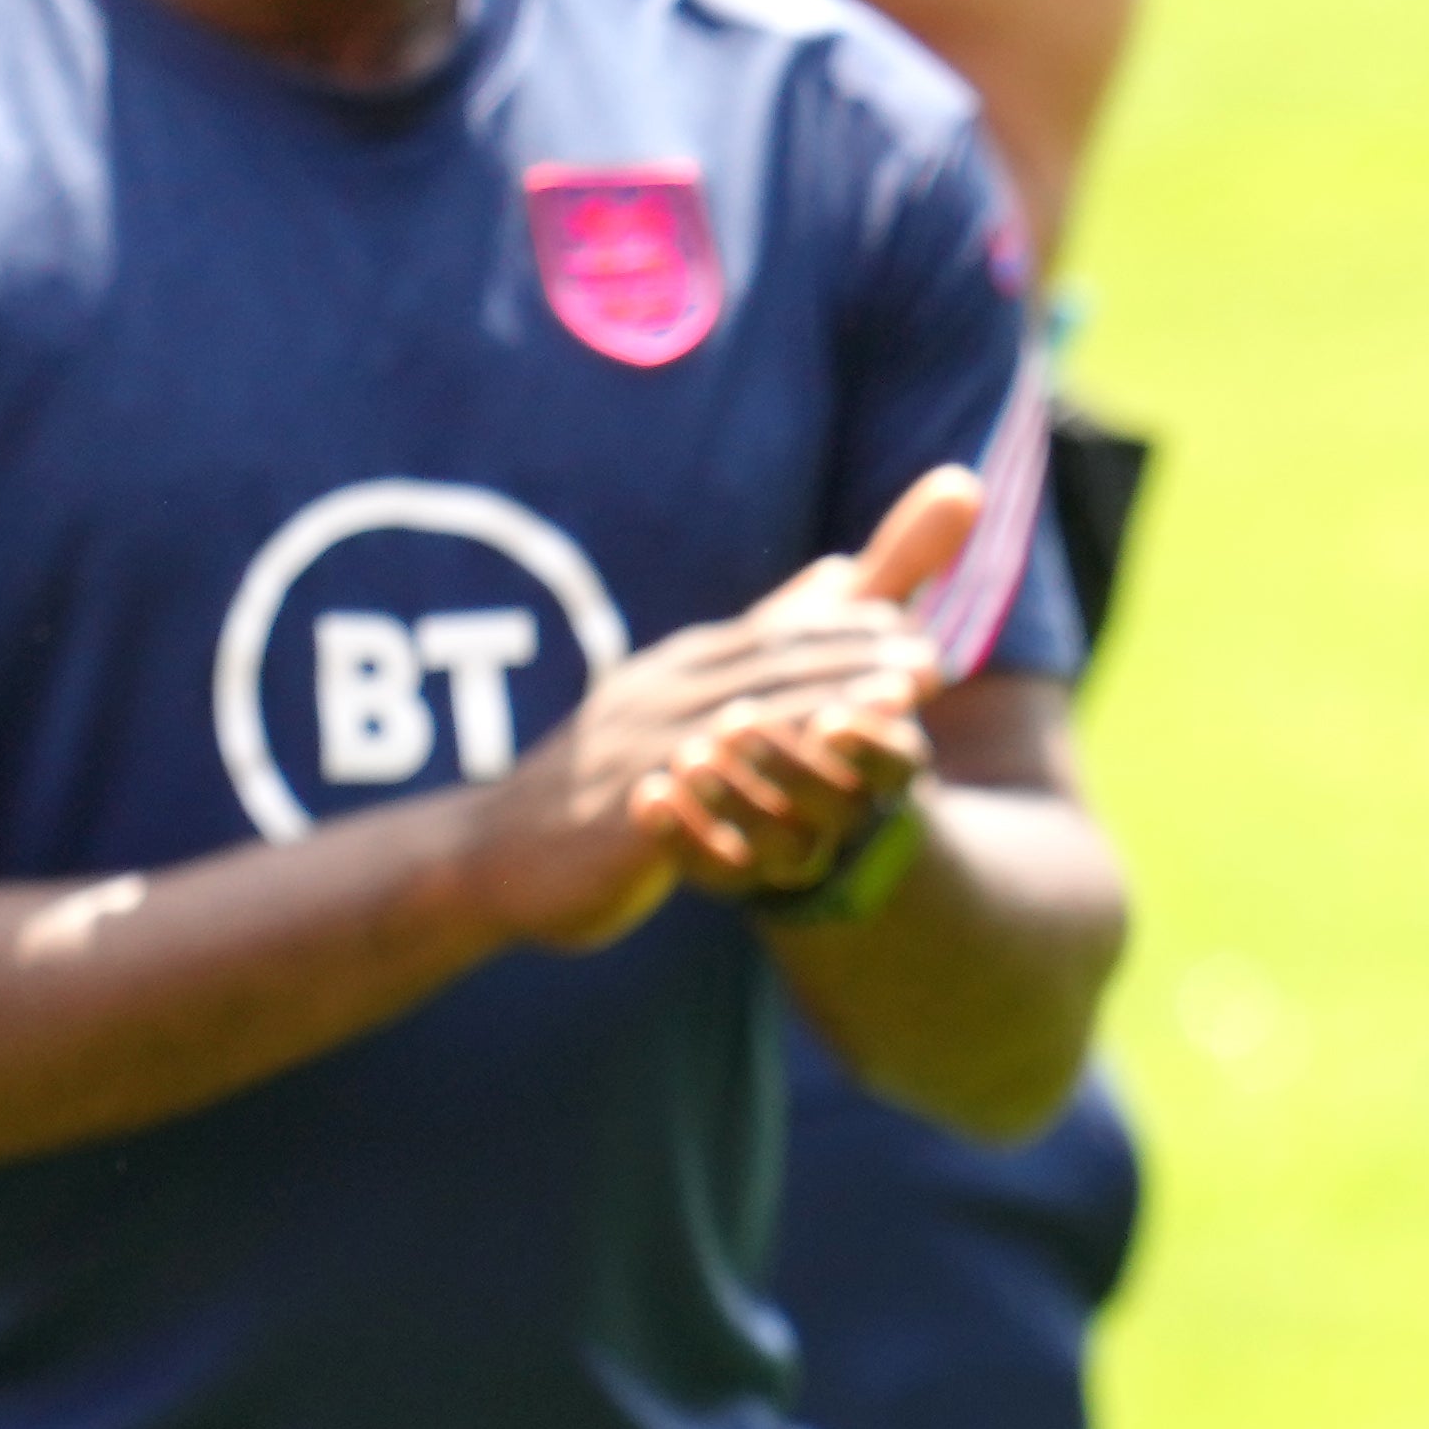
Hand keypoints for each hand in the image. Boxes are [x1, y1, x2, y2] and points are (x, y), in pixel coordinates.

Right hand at [454, 468, 967, 948]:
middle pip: (767, 668)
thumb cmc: (612, 776)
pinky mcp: (623, 812)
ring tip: (891, 708)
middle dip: (852, 662)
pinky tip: (796, 791)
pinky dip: (744, 783)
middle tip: (932, 662)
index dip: (849, 630)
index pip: (776, 635)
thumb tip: (841, 573)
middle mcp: (664, 695)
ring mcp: (640, 750)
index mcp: (687, 669)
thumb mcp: (691, 705)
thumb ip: (769, 645)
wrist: (496, 855)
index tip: (921, 623)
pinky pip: (689, 794)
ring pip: (740, 722)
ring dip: (819, 709)